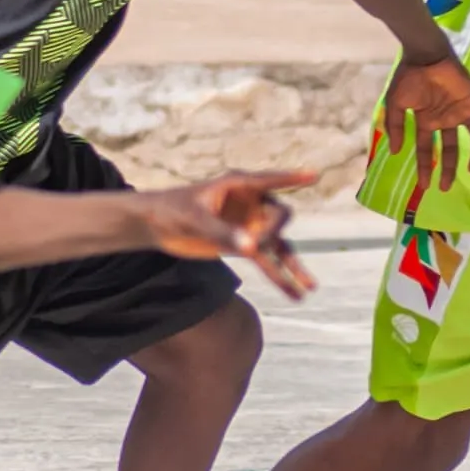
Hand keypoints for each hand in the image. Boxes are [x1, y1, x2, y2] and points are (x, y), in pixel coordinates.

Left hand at [146, 170, 320, 297]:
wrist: (155, 225)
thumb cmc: (173, 210)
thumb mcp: (195, 219)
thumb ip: (223, 232)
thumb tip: (253, 249)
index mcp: (239, 186)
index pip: (271, 180)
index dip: (292, 177)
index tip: (314, 175)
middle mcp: (252, 204)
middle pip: (277, 217)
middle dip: (274, 233)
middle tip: (256, 247)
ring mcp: (250, 226)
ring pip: (279, 246)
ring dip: (293, 267)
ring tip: (310, 288)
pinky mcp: (244, 246)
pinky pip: (268, 263)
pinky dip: (279, 278)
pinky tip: (294, 294)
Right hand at [382, 54, 469, 192]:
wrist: (425, 56)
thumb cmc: (409, 78)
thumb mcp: (394, 104)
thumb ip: (394, 127)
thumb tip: (396, 152)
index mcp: (428, 121)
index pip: (426, 149)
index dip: (425, 167)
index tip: (424, 185)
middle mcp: (447, 119)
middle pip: (451, 148)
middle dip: (449, 167)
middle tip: (446, 186)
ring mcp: (463, 110)